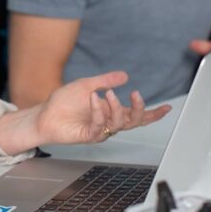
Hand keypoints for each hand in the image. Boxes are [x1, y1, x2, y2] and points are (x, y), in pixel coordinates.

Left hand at [33, 71, 170, 144]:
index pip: (136, 115)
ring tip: (107, 93)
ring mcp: (99, 130)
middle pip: (133, 122)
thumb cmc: (62, 102)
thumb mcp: (87, 85)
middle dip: (139, 109)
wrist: (43, 114)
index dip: (152, 113)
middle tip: (136, 95)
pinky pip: (99, 126)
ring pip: (119, 124)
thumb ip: (105, 81)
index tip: (167, 108)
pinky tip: (94, 99)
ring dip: (116, 107)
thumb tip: (124, 76)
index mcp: (111, 112)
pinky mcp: (88, 135)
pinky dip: (99, 111)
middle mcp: (108, 122)